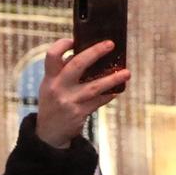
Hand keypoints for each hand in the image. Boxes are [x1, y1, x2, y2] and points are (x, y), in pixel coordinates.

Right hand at [35, 35, 129, 150]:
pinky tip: (116, 90)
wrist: (49, 134)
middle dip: (95, 52)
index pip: (52, 56)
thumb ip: (63, 71)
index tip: (74, 40)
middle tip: (110, 44)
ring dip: (112, 79)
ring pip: (94, 86)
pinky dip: (108, 95)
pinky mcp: (78, 113)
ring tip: (127, 73)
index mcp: (49, 78)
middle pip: (77, 65)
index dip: (62, 45)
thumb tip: (87, 54)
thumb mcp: (50, 86)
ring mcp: (68, 101)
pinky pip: (98, 101)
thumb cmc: (53, 104)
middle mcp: (57, 88)